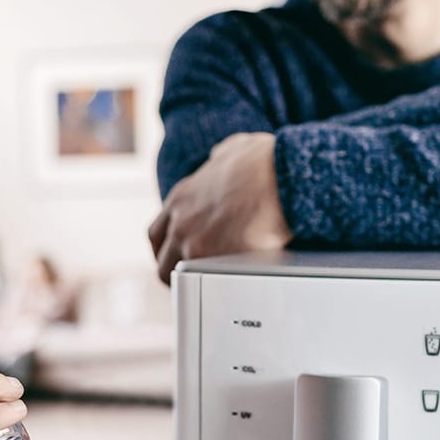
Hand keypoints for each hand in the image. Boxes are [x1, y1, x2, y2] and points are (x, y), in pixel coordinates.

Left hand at [147, 131, 293, 284]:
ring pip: (178, 277)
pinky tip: (225, 291)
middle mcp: (181, 223)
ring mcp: (194, 245)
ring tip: (206, 291)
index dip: (166, 247)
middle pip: (162, 259)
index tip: (176, 254)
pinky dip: (213, 288)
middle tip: (189, 278)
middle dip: (173, 271)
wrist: (281, 179)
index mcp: (182, 198)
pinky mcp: (213, 263)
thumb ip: (219, 159)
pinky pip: (205, 283)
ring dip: (190, 284)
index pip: (158, 232)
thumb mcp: (233, 149)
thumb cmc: (264, 162)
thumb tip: (222, 159)